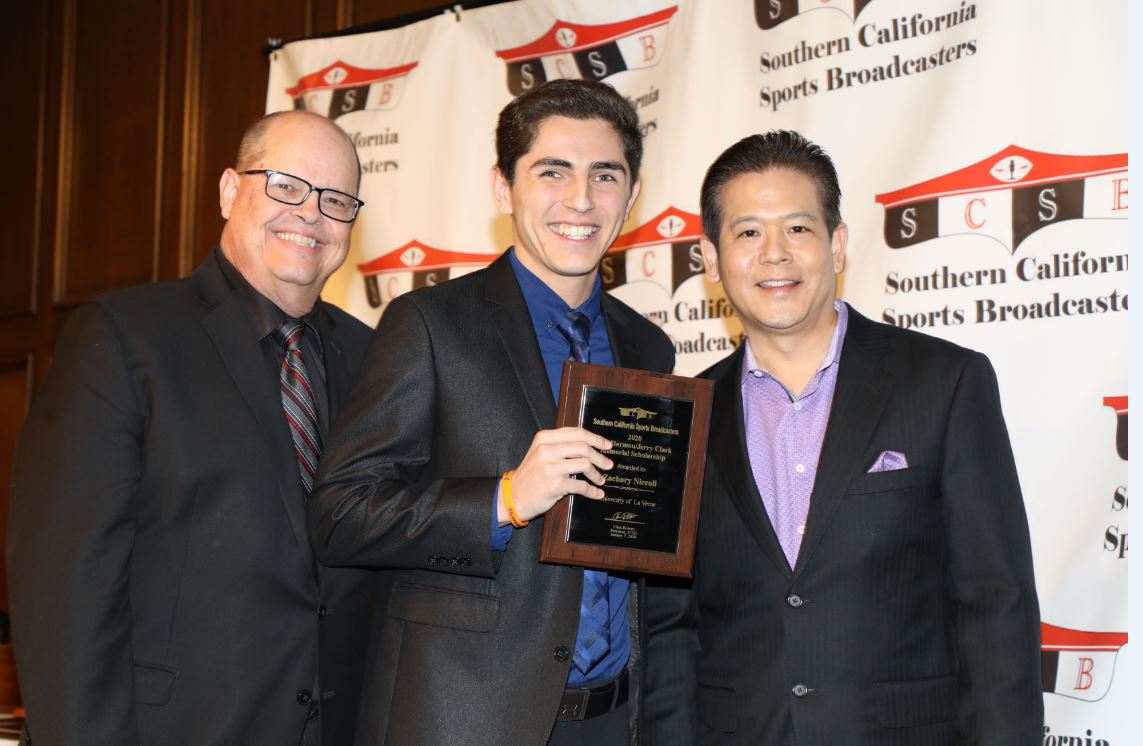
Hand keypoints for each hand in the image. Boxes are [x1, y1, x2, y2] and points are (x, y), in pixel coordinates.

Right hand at [498, 427, 612, 524]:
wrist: (514, 495)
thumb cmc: (531, 474)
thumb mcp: (540, 452)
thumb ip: (560, 445)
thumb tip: (589, 445)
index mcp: (544, 438)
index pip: (576, 433)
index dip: (595, 438)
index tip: (607, 445)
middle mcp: (547, 450)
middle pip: (583, 447)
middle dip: (599, 457)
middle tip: (608, 464)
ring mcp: (550, 467)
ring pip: (584, 464)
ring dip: (596, 474)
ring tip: (601, 480)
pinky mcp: (555, 485)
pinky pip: (581, 486)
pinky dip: (592, 491)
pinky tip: (597, 493)